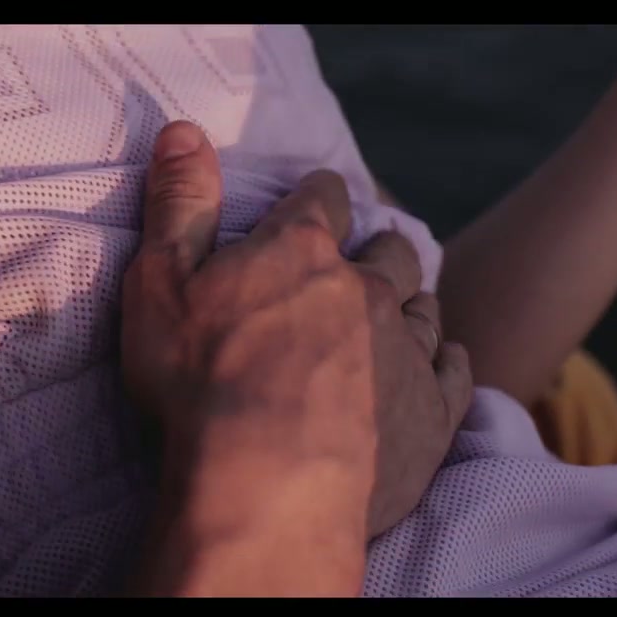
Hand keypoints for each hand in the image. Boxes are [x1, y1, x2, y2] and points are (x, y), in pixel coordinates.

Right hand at [121, 122, 470, 593]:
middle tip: (363, 262)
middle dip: (376, 251)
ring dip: (411, 306)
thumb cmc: (201, 384)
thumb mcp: (161, 283)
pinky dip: (446, 363)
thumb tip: (183, 129)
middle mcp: (368, 290)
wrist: (265, 487)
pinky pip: (455, 371)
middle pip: (390, 251)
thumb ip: (178, 203)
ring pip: (424, 309)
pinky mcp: (433, 411)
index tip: (316, 200)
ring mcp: (407, 350)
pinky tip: (439, 366)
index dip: (317, 196)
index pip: (322, 198)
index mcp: (303, 253)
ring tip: (396, 318)